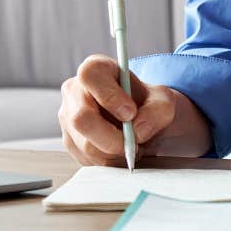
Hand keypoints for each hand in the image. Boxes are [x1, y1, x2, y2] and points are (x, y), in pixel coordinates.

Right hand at [59, 54, 211, 164]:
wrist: (143, 120)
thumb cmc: (148, 103)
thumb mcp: (163, 101)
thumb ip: (157, 111)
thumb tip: (138, 129)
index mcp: (95, 68)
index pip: (91, 76)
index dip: (110, 96)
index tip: (131, 113)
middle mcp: (74, 91)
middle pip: (81, 117)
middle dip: (112, 137)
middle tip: (135, 142)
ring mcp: (68, 118)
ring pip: (84, 144)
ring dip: (114, 152)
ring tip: (133, 146)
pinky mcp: (70, 142)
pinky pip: (86, 159)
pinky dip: (109, 161)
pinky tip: (122, 152)